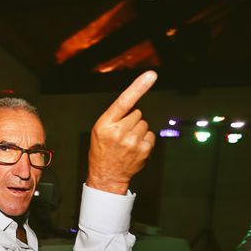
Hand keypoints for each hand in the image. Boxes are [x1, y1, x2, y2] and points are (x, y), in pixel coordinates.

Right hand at [86, 70, 157, 194]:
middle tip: (122, 133)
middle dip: (132, 120)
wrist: (107, 175)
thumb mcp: (99, 130)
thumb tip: (134, 103)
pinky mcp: (143, 149)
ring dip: (138, 130)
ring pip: (144, 123)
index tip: (151, 75)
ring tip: (127, 142)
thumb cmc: (102, 151)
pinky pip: (150, 135)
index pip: (124, 101)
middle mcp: (119, 132)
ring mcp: (133, 142)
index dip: (138, 86)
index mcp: (105, 124)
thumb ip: (115, 116)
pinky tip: (134, 148)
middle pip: (137, 113)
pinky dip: (144, 140)